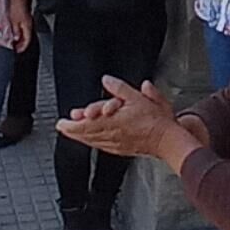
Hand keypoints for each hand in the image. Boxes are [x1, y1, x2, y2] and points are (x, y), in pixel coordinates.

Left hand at [7, 0, 32, 52]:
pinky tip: (13, 31)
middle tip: (14, 47)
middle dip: (21, 44)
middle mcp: (28, 24)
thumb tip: (16, 38)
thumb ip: (16, 31)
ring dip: (19, 38)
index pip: (27, 40)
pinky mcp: (23, 16)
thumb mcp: (14, 21)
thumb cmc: (16, 6)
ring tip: (13, 41)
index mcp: (27, 26)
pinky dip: (18, 32)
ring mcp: (26, 20)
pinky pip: (22, 27)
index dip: (22, 47)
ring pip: (24, 32)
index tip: (17, 51)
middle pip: (26, 37)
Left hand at [56, 77, 179, 157]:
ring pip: (92, 140)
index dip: (77, 120)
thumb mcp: (140, 97)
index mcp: (115, 120)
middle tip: (61, 126)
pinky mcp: (121, 149)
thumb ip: (120, 89)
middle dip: (72, 129)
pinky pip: (101, 146)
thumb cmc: (157, 121)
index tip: (68, 117)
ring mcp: (116, 143)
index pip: (90, 121)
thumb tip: (107, 80)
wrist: (168, 141)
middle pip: (87, 132)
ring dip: (79, 136)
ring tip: (69, 132)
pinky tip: (88, 140)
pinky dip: (91, 142)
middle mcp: (112, 133)